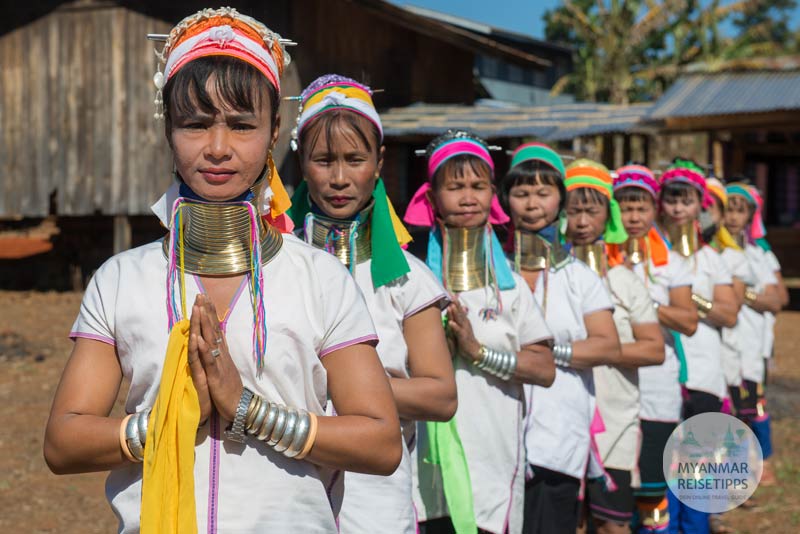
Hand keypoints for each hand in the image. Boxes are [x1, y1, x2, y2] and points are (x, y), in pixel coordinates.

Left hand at [187, 294, 243, 422]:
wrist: (240, 407)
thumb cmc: (230, 389)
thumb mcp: (225, 368)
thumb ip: (219, 355)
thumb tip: (215, 342)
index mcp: (223, 353)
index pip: (216, 329)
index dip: (210, 314)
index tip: (205, 298)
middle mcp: (222, 354)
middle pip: (214, 329)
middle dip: (207, 312)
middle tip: (201, 294)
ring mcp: (220, 364)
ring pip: (211, 340)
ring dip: (204, 324)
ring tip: (198, 308)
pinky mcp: (216, 375)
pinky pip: (209, 360)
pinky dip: (203, 349)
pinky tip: (198, 338)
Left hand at [445, 299, 480, 362]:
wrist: (474, 350)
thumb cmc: (465, 339)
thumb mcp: (460, 327)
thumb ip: (455, 319)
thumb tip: (450, 309)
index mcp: (463, 320)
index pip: (458, 309)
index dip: (455, 302)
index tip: (450, 294)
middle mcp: (464, 323)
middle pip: (459, 312)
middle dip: (456, 304)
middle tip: (452, 295)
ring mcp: (464, 329)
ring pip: (459, 319)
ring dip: (455, 312)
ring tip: (451, 306)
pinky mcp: (463, 336)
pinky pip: (458, 331)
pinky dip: (454, 326)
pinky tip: (450, 323)